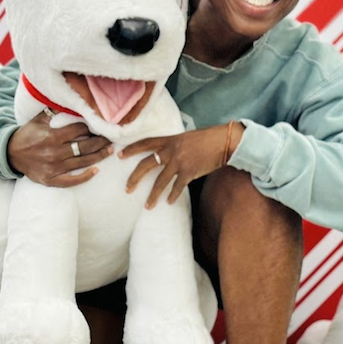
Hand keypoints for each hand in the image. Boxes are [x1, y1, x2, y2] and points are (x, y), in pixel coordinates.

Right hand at [7, 111, 112, 187]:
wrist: (10, 154)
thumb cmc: (26, 135)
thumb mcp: (38, 119)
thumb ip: (53, 110)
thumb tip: (69, 100)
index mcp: (52, 136)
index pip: (79, 130)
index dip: (91, 127)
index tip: (100, 126)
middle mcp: (54, 152)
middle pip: (84, 146)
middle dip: (100, 142)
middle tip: (112, 138)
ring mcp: (53, 167)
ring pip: (82, 162)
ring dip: (98, 156)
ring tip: (110, 151)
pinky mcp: (51, 179)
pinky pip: (71, 181)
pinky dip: (84, 177)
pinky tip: (95, 171)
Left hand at [120, 122, 242, 208]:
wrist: (222, 141)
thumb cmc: (205, 139)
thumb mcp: (185, 138)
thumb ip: (173, 145)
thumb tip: (164, 154)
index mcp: (168, 140)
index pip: (145, 143)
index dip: (131, 149)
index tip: (119, 155)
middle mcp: (170, 151)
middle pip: (146, 165)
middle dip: (134, 178)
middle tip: (127, 188)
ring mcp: (179, 162)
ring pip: (160, 181)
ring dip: (153, 195)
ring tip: (147, 205)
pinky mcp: (189, 172)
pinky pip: (177, 187)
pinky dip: (172, 196)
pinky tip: (168, 202)